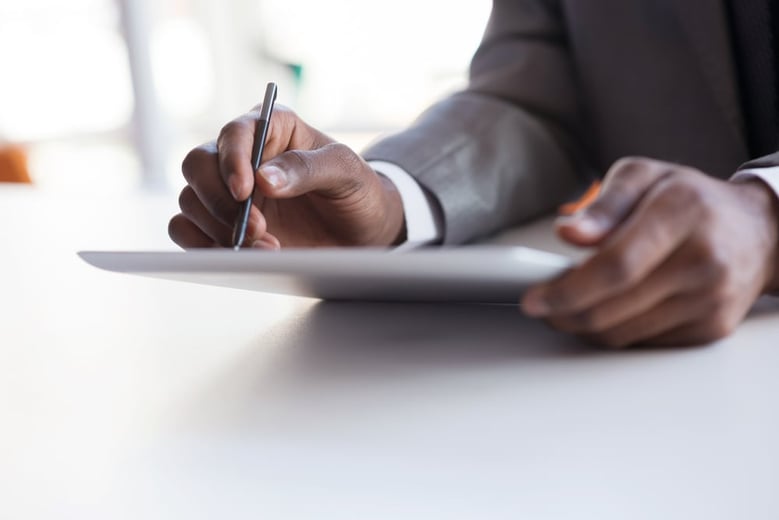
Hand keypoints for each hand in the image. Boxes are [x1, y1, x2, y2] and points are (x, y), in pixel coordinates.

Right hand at [169, 105, 404, 248]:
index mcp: (271, 129)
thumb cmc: (356, 191)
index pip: (235, 132)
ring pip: (190, 200)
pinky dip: (204, 245)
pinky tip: (241, 256)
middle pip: (198, 165)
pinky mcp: (222, 226)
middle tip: (257, 228)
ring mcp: (228, 193)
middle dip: (221, 201)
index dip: (232, 160)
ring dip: (218, 228)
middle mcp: (241, 158)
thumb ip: (308, 168)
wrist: (362, 232)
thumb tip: (264, 178)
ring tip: (266, 247)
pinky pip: (186, 231)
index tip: (245, 191)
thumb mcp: (346, 172)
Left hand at [522, 157, 778, 347]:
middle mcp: (702, 261)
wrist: (758, 231)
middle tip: (541, 305)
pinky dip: (615, 331)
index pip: (615, 266)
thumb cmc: (691, 200)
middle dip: (564, 313)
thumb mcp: (644, 177)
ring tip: (567, 305)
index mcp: (682, 213)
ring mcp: (711, 300)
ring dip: (583, 326)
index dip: (567, 289)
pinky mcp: (711, 328)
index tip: (533, 298)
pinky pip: (644, 342)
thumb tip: (568, 232)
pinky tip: (606, 310)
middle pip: (614, 308)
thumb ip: (603, 204)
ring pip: (623, 333)